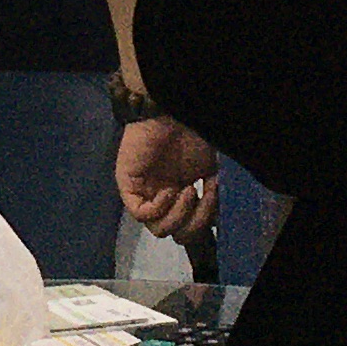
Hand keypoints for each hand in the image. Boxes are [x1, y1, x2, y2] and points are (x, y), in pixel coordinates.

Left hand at [117, 116, 217, 242]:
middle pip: (175, 234)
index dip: (204, 225)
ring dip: (179, 216)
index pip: (189, 230)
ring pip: (158, 229)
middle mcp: (161, 199)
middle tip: (203, 199)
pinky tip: (170, 189)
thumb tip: (218, 221)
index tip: (215, 203)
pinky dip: (159, 207)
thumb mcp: (210, 170)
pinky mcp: (128, 186)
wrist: (169, 111)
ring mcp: (144, 194)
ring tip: (189, 191)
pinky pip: (139, 213)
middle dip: (194, 224)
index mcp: (180, 198)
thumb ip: (212, 197)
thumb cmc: (191, 135)